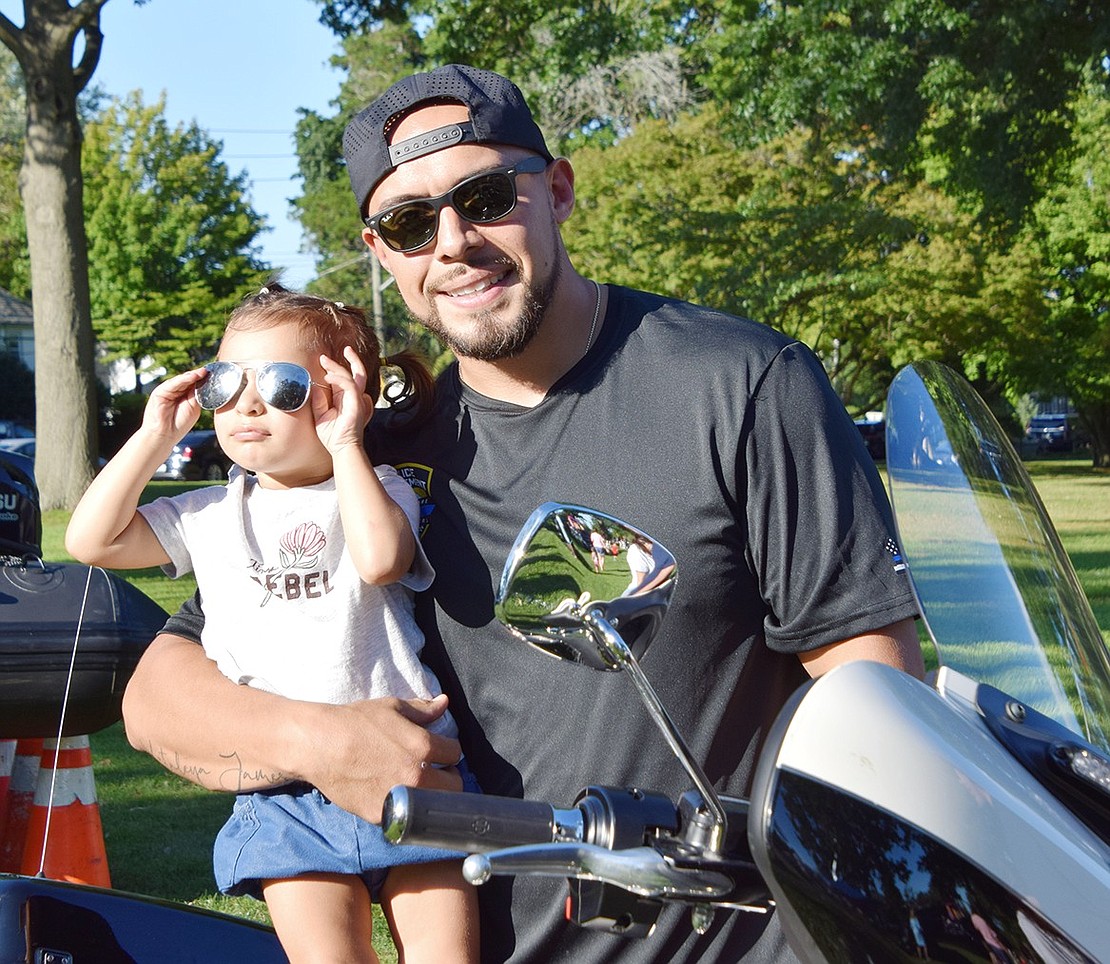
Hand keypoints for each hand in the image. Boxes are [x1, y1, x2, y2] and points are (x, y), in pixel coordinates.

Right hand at [141, 369, 204, 440]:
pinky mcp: (160, 392)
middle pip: (188, 379)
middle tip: (210, 371)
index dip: (203, 379)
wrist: (164, 435)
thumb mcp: (194, 407)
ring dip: (193, 375)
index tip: (214, 374)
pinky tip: (193, 376)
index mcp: (184, 395)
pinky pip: (173, 384)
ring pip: (182, 380)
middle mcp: (175, 391)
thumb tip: (205, 383)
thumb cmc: (179, 424)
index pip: (194, 384)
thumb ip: (198, 396)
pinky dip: (184, 379)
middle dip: (199, 375)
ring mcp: (167, 391)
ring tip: (203, 372)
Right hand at [295, 693, 462, 822]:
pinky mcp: (383, 816)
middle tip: (435, 771)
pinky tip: (397, 796)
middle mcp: (417, 776)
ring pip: (436, 806)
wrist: (320, 745)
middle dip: (448, 776)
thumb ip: (423, 709)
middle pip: (455, 785)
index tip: (439, 751)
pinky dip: (406, 808)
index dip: (448, 750)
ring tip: (420, 786)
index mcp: (424, 747)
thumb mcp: (392, 707)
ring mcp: (401, 799)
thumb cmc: (355, 722)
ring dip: (434, 795)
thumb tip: (444, 703)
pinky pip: (407, 816)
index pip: (455, 753)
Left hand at [313, 347, 373, 453]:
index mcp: (347, 399)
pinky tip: (327, 376)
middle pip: (357, 373)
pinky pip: (349, 385)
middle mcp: (354, 397)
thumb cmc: (333, 436)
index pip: (346, 378)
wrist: (342, 448)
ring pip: (352, 376)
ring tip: (325, 361)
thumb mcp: (321, 415)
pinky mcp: (356, 403)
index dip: (336, 367)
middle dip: (351, 359)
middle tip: (343, 348)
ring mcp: (357, 400)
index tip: (324, 360)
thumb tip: (314, 385)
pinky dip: (338, 378)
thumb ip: (319, 400)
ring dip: (338, 366)